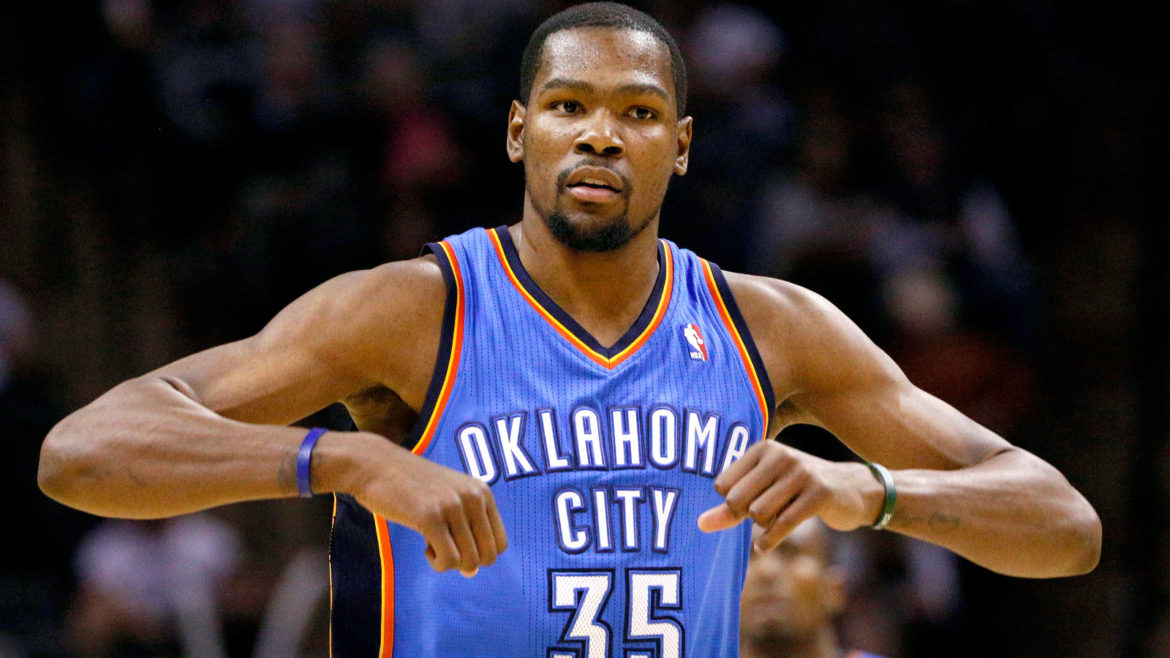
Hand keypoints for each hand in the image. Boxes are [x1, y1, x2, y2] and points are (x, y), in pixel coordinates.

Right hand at [353, 440, 507, 576]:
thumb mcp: (447, 501)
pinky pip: (448, 560)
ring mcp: (453, 506)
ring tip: (432, 546)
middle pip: (488, 557)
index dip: (478, 553)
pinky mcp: (430, 517)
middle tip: (443, 548)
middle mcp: (473, 497)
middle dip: (465, 563)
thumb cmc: (410, 487)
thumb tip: (471, 573)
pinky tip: (425, 548)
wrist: (375, 465)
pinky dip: (437, 563)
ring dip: (449, 564)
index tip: (456, 543)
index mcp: (482, 492)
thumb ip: (465, 533)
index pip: (500, 543)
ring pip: (469, 562)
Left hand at [696, 440, 880, 550]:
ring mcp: (800, 473)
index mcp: (762, 448)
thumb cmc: (798, 491)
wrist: (852, 490)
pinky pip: (782, 524)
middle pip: (738, 500)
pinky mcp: (818, 494)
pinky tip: (763, 546)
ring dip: (763, 525)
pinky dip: (769, 541)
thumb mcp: (763, 493)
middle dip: (746, 516)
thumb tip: (699, 525)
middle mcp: (780, 455)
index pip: (722, 485)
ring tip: (777, 519)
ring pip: (759, 513)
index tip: (749, 503)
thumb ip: (729, 508)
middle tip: (762, 515)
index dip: (731, 503)